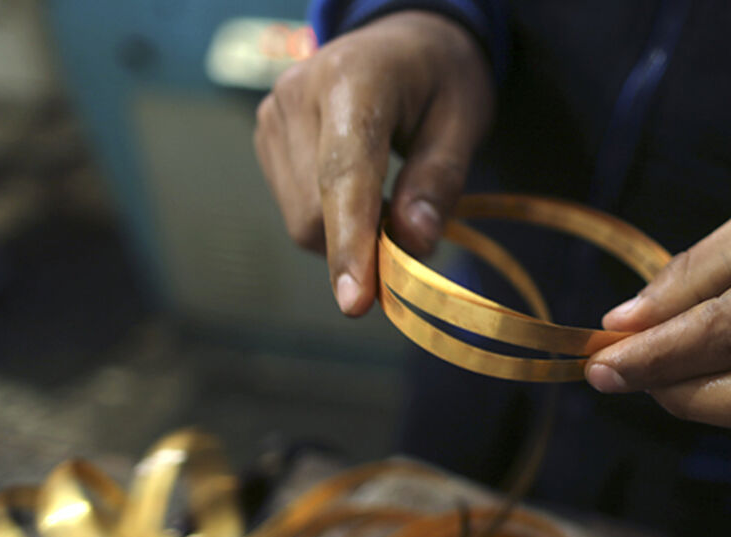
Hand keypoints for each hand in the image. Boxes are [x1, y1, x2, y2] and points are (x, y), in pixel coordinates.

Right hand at [254, 11, 493, 314]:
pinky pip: (295, 208)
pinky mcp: (265, 136)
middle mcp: (298, 94)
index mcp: (354, 79)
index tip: (355, 303)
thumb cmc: (440, 79)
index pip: (344, 175)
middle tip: (415, 235)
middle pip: (314, 211)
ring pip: (300, 219)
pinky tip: (362, 189)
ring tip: (390, 195)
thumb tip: (414, 243)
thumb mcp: (465, 118)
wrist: (401, 40)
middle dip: (363, 247)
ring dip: (348, 234)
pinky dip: (332, 220)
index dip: (350, 242)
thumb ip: (439, 179)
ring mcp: (273, 114)